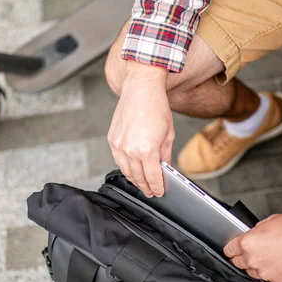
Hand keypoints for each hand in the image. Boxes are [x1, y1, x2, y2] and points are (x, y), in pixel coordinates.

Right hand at [108, 61, 173, 196]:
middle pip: (138, 177)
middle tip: (151, 192)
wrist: (141, 89)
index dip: (157, 187)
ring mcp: (119, 145)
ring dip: (134, 180)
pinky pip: (118, 160)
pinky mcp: (112, 139)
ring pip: (126, 171)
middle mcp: (130, 150)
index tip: (159, 192)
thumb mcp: (168, 135)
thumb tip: (166, 169)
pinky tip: (131, 171)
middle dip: (145, 187)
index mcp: (147, 150)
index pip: (152, 177)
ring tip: (141, 184)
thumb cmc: (156, 107)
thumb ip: (166, 156)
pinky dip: (125, 168)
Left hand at [223, 211, 281, 281]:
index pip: (229, 250)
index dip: (231, 248)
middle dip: (243, 257)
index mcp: (248, 243)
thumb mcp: (271, 220)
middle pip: (238, 263)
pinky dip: (274, 273)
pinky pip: (270, 278)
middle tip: (254, 252)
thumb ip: (257, 230)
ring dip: (258, 266)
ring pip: (254, 272)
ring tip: (272, 256)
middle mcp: (253, 260)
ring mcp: (265, 273)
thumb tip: (254, 234)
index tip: (232, 249)